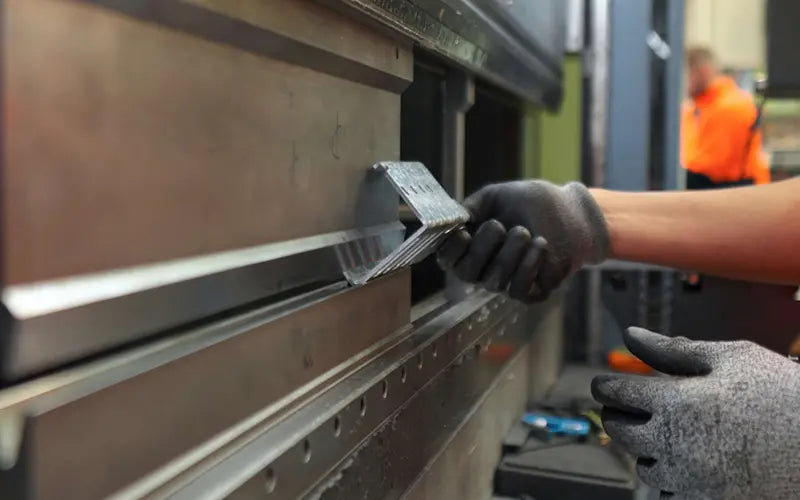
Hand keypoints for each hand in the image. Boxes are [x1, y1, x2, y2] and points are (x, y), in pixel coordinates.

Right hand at [436, 180, 609, 301]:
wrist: (568, 212)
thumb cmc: (529, 203)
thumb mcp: (495, 196)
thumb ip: (471, 207)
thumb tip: (453, 219)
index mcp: (469, 246)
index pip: (447, 258)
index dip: (451, 248)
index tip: (464, 231)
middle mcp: (483, 268)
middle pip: (466, 273)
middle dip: (481, 249)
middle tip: (498, 226)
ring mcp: (506, 282)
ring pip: (494, 282)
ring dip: (509, 253)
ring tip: (524, 231)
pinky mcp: (530, 292)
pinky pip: (519, 290)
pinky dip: (528, 265)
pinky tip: (540, 244)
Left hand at [592, 328, 799, 499]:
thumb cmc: (781, 391)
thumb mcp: (730, 358)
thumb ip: (673, 350)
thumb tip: (631, 335)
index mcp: (675, 401)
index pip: (615, 394)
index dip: (604, 387)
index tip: (603, 385)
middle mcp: (674, 442)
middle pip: (621, 432)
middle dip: (618, 417)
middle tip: (626, 409)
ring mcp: (691, 478)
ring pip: (646, 469)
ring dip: (646, 452)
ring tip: (664, 437)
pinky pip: (672, 497)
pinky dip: (673, 483)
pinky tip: (689, 466)